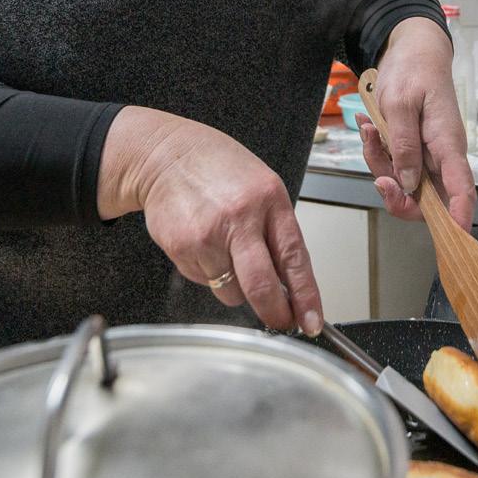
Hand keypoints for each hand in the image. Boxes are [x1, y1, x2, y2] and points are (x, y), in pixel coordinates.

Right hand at [98, 106, 323, 334]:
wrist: (165, 155)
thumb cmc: (217, 168)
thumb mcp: (261, 187)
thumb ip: (276, 230)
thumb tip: (290, 283)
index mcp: (268, 199)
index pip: (294, 258)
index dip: (305, 296)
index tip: (311, 321)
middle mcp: (238, 217)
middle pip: (261, 286)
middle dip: (274, 314)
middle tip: (279, 322)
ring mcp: (207, 235)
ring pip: (231, 291)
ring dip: (235, 286)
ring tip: (224, 250)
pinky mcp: (181, 247)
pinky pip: (204, 281)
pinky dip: (208, 272)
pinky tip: (203, 242)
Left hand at [357, 17, 474, 230]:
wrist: (412, 50)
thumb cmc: (413, 71)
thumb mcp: (400, 104)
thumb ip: (404, 144)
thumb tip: (409, 184)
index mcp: (448, 144)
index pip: (462, 189)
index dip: (460, 217)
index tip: (455, 238)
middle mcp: (441, 155)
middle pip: (426, 198)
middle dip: (397, 194)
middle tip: (378, 177)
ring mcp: (426, 153)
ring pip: (404, 183)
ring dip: (380, 164)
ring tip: (369, 130)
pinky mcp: (412, 148)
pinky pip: (393, 164)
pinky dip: (377, 151)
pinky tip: (369, 126)